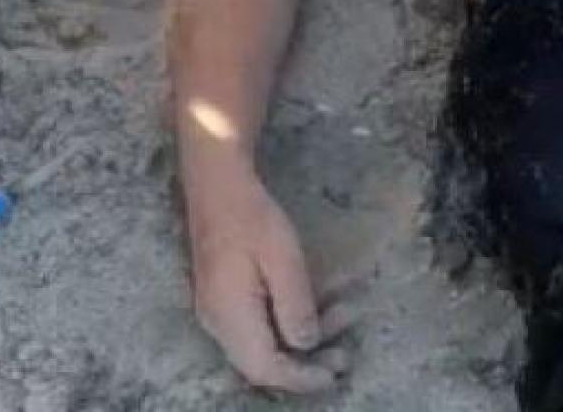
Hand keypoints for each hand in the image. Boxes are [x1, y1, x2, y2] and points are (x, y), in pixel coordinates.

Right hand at [186, 163, 351, 393]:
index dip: (300, 377)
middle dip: (307, 360)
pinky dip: (290, 315)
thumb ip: (295, 304)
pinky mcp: (227, 297)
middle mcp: (219, 322)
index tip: (334, 374)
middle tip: (345, 354)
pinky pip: (259, 321)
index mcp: (229, 316)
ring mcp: (220, 310)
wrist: (217, 185)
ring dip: (304, 331)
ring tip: (345, 312)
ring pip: (264, 340)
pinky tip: (324, 295)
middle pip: (262, 360)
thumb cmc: (252, 216)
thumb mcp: (282, 257)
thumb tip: (307, 344)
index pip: (264, 367)